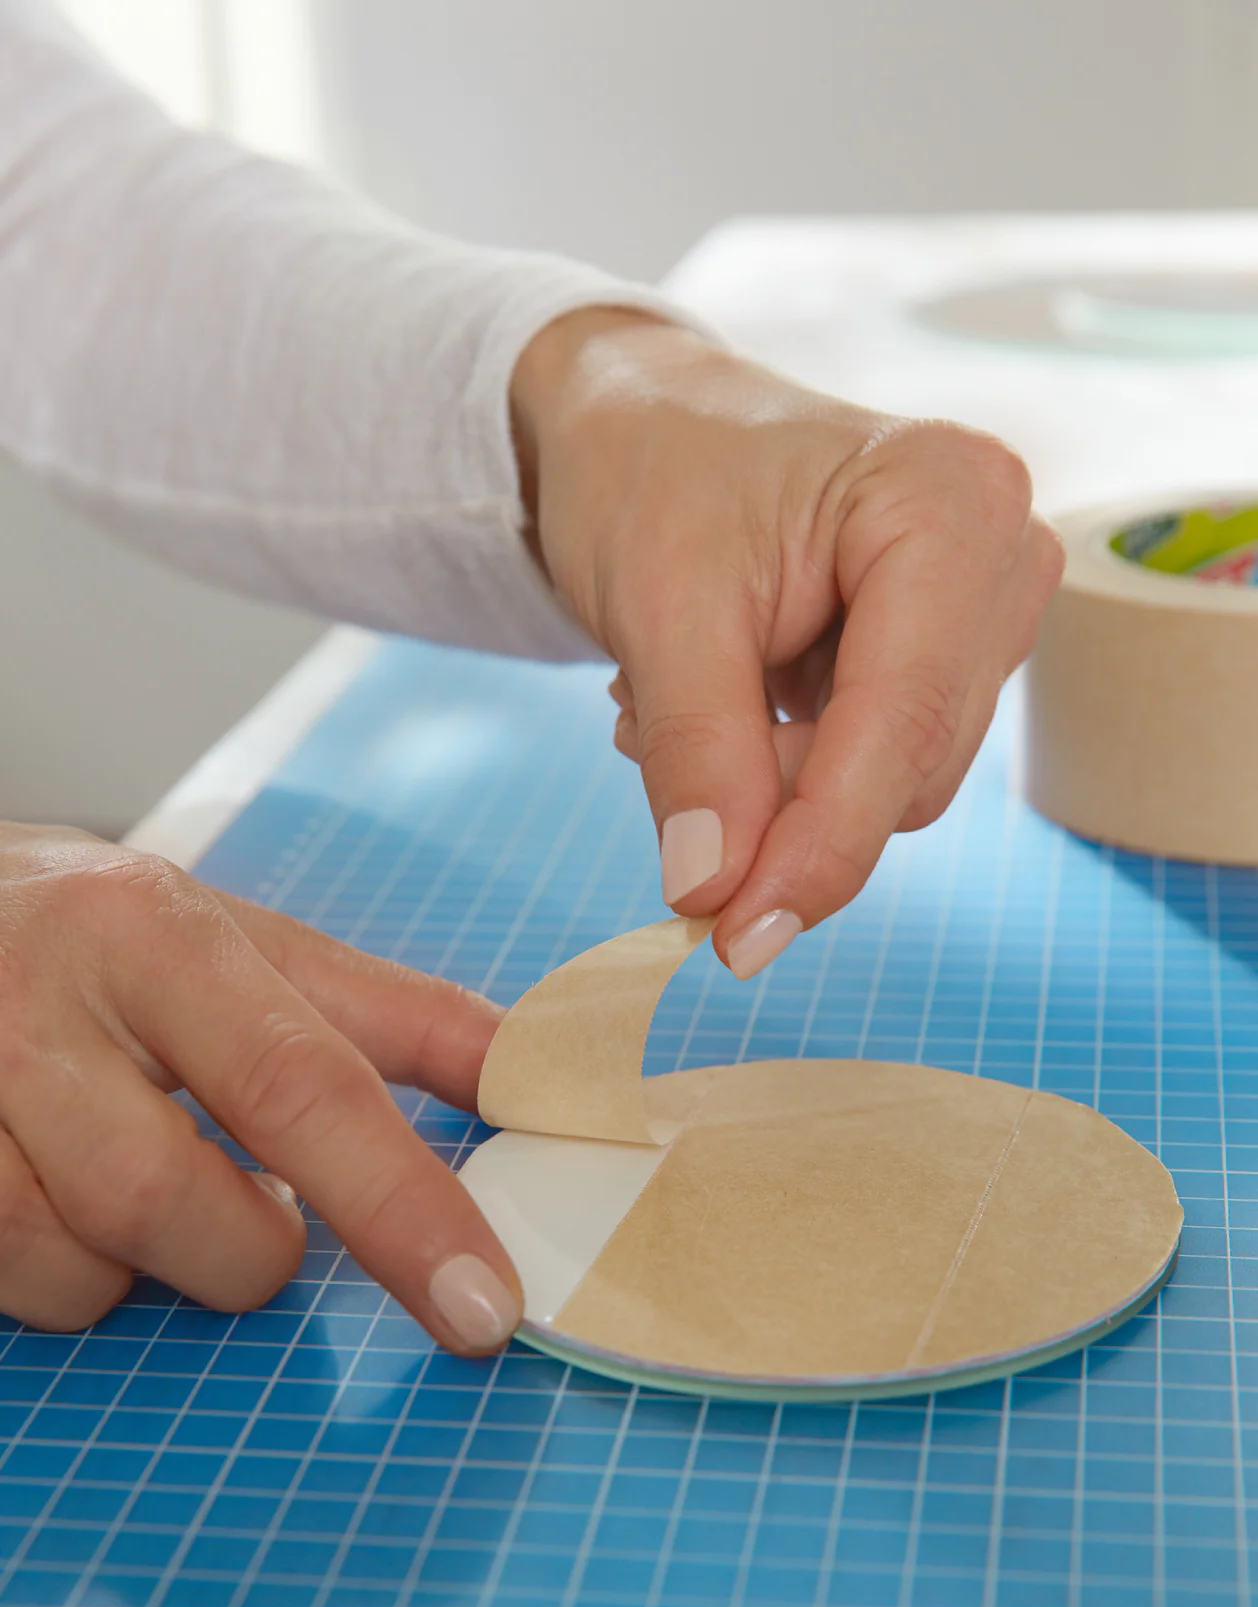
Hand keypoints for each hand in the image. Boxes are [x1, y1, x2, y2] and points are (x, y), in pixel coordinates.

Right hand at [0, 825, 519, 1344]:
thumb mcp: (230, 938)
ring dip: (130, 1267)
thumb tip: (534, 1073)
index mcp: (150, 930)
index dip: (401, 1207)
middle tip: (248, 1203)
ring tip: (130, 1175)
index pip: (297, 1084)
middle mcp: (34, 1000)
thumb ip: (386, 1015)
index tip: (481, 1306)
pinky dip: (50, 1273)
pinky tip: (49, 1196)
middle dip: (240, 1247)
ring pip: (69, 1268)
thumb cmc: (89, 934)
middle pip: (168, 1204)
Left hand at [512, 311, 1062, 976]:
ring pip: (894, 783)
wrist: (643, 420)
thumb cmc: (649, 470)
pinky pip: (878, 765)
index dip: (821, 847)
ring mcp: (986, 610)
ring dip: (772, 780)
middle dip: (777, 797)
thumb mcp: (656, 609)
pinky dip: (787, 764)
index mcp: (950, 503)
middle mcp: (1002, 554)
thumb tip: (714, 895)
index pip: (905, 722)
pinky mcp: (953, 654)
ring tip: (676, 696)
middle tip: (645, 735)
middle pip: (909, 768)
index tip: (735, 936)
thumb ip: (698, 755)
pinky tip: (728, 696)